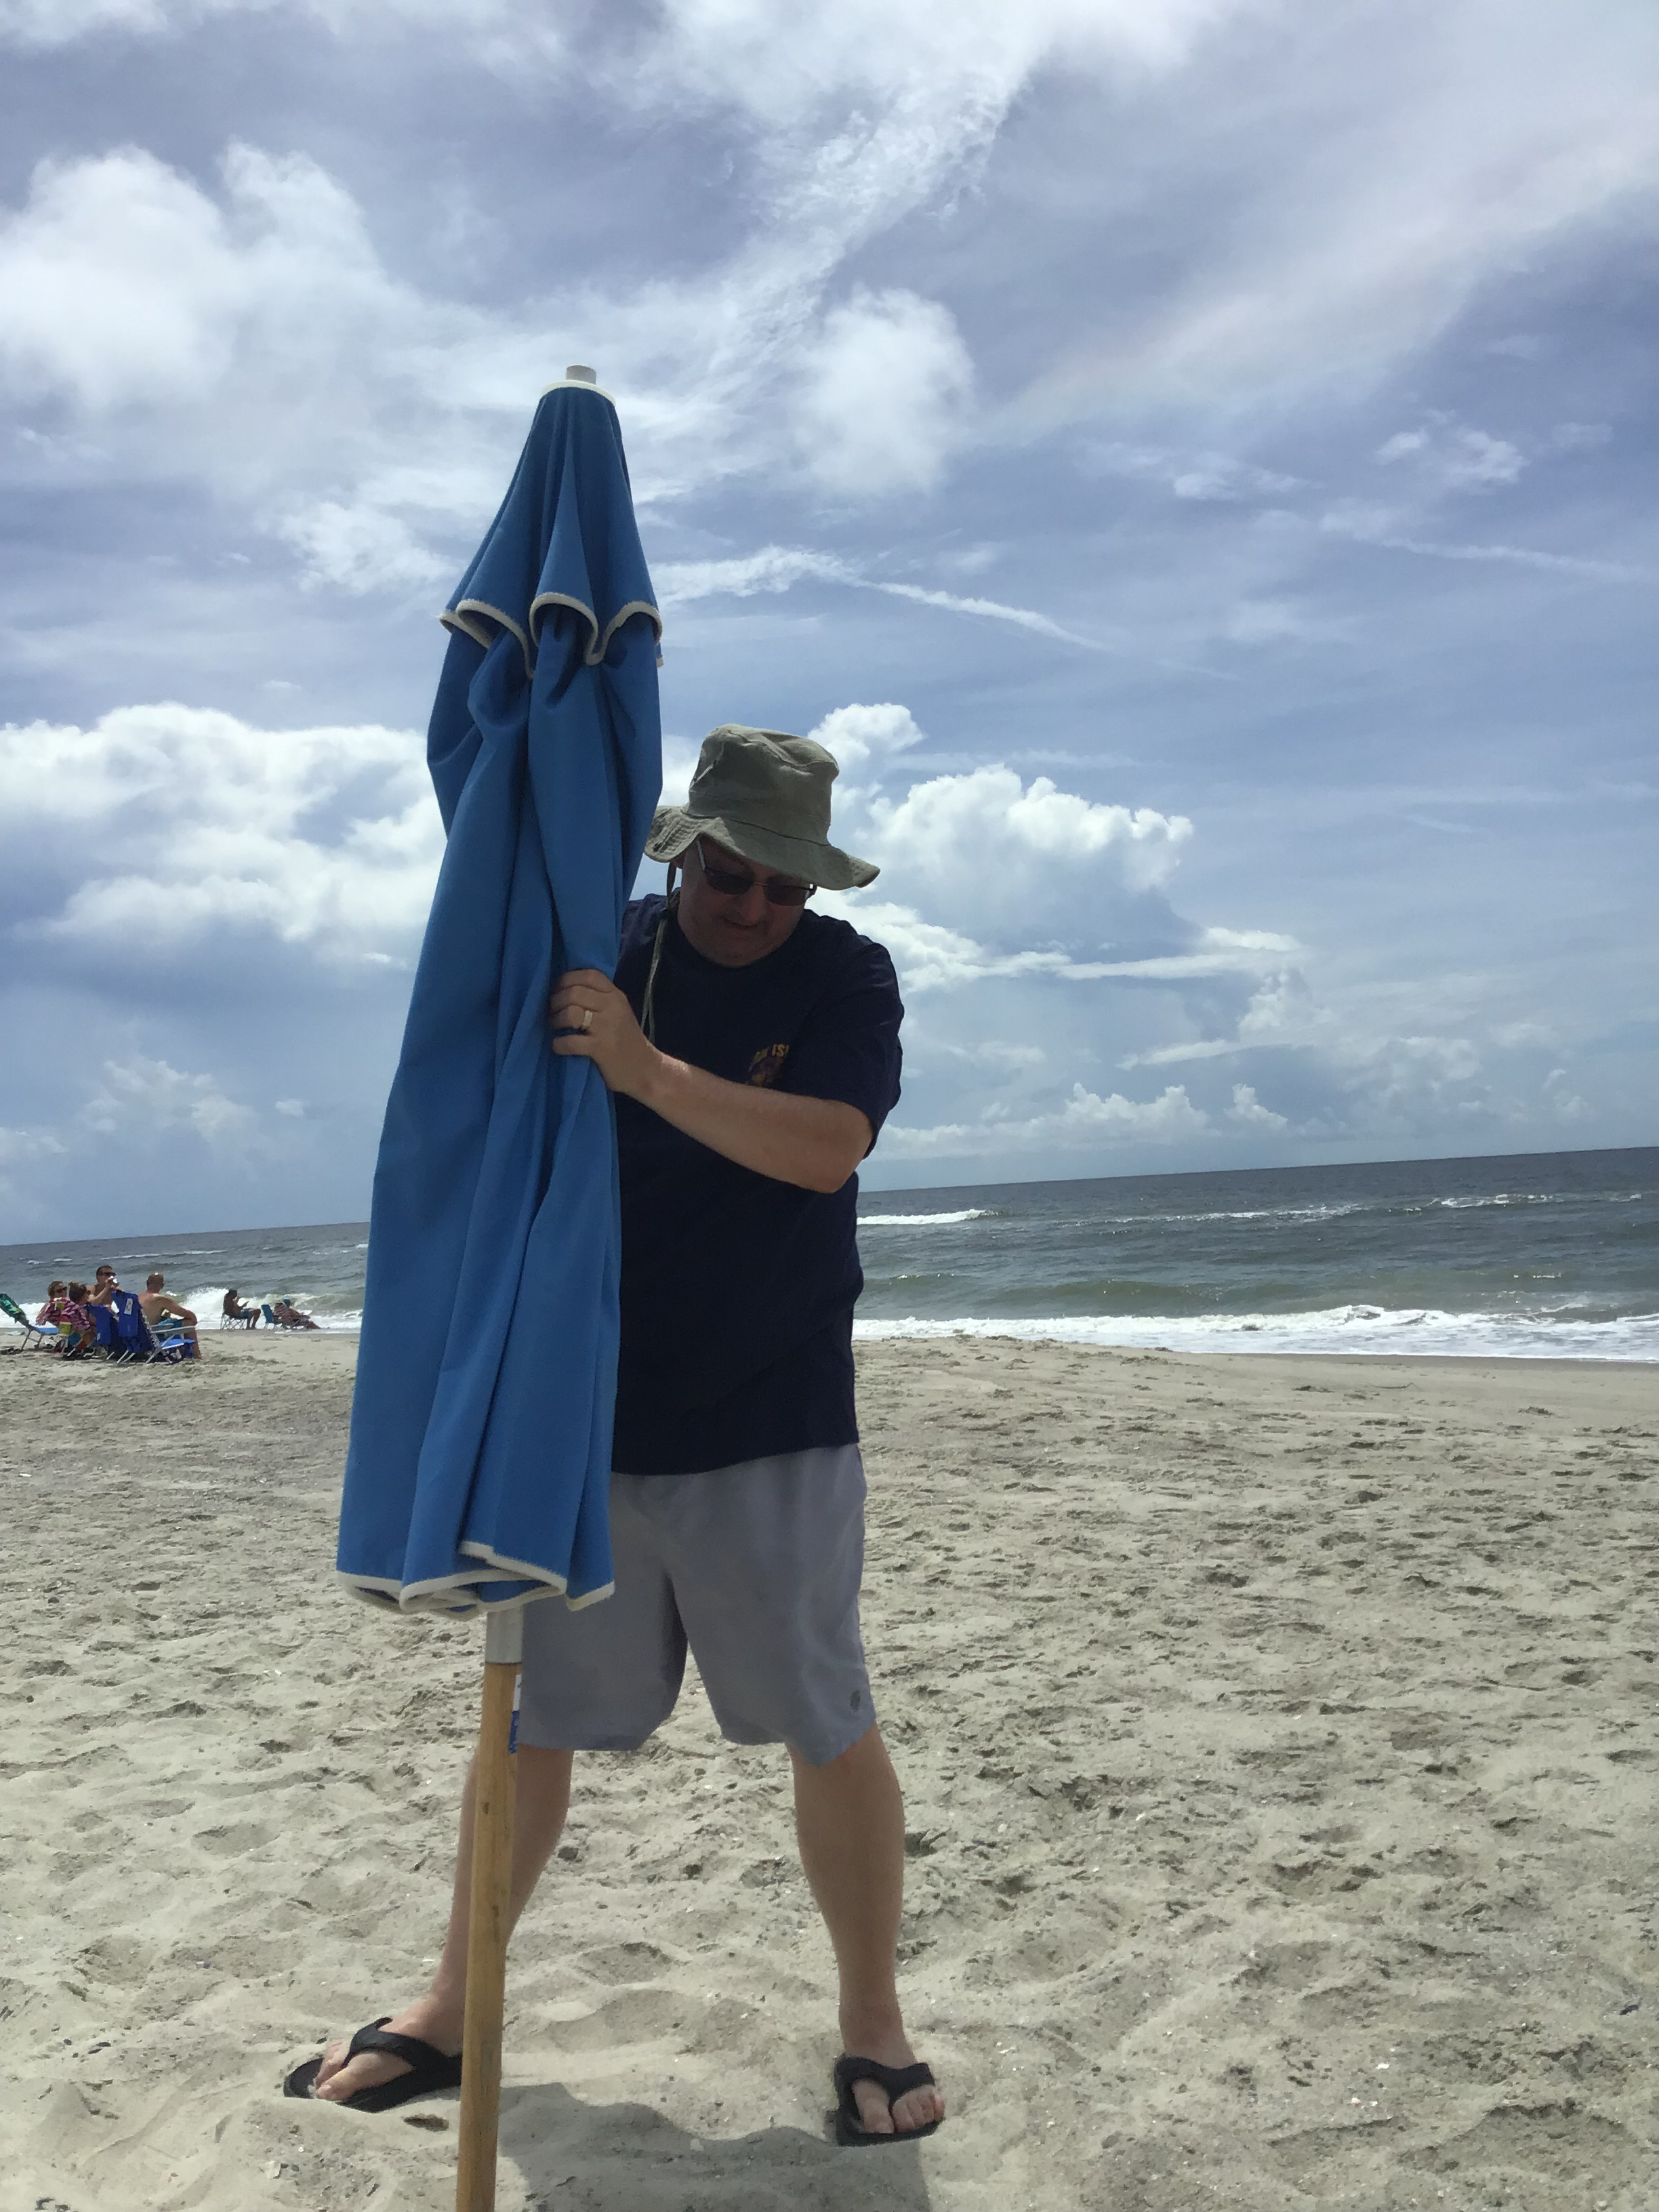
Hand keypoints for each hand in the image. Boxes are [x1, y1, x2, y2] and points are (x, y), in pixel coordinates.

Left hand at [548, 968, 659, 1099]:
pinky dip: (558, 1044)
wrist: (646, 1070)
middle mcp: (613, 1007)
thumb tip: (566, 989)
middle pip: (574, 992)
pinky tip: (558, 1046)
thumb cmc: (627, 1041)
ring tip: (555, 1027)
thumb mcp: (619, 1012)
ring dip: (555, 1020)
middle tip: (552, 1013)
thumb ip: (599, 998)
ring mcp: (607, 1028)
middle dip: (556, 1001)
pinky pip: (570, 1041)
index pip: (588, 975)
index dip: (566, 979)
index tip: (557, 990)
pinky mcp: (601, 1049)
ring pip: (570, 1013)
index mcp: (616, 996)